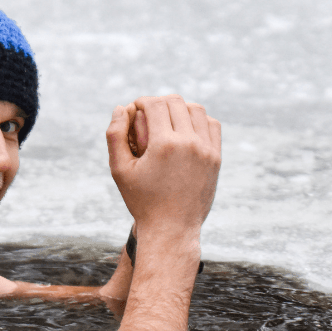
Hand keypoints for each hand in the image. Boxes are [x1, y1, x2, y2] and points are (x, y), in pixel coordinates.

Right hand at [105, 95, 220, 239]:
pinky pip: (211, 125)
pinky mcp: (216, 158)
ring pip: (196, 109)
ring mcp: (206, 150)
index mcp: (164, 145)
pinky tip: (185, 128)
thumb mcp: (119, 169)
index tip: (134, 110)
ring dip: (179, 108)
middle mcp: (189, 143)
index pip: (155, 104)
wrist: (171, 228)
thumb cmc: (141, 200)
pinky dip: (198, 120)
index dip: (141, 101)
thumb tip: (122, 107)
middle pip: (175, 102)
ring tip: (166, 119)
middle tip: (147, 114)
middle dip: (158, 102)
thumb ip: (115, 135)